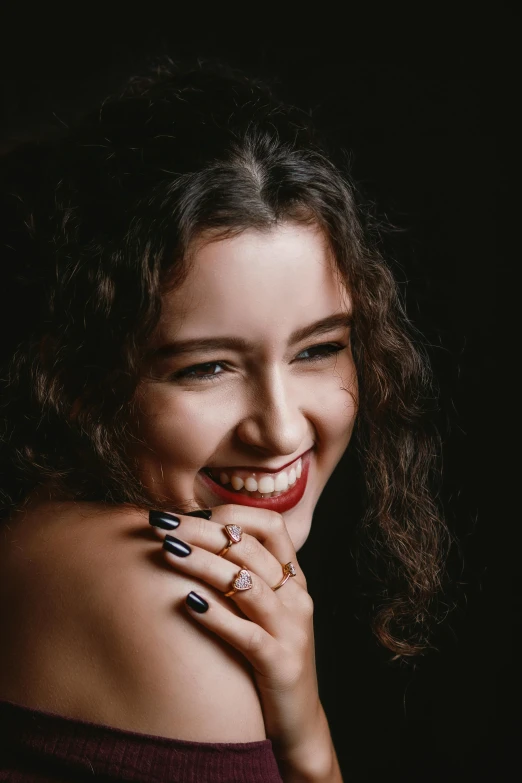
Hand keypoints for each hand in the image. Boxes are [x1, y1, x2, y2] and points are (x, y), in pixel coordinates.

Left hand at [150, 504, 341, 781]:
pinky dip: (216, 615)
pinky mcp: (280, 664)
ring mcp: (291, 630)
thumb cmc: (269, 656)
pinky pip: (246, 634)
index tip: (188, 511)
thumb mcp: (266, 611)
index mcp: (294, 579)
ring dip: (204, 564)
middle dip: (202, 532)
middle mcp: (297, 598)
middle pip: (249, 549)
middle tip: (162, 523)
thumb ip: (244, 575)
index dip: (230, 513)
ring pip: (247, 584)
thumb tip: (195, 538)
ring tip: (167, 551)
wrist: (299, 721)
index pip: (271, 526)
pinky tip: (187, 602)